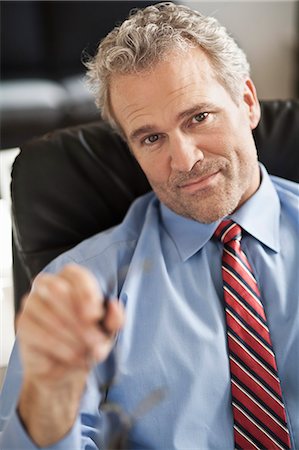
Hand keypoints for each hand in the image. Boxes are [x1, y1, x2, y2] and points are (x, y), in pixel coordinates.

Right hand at [17, 264, 123, 446]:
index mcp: (69, 284)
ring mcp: (32, 308)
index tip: (96, 313)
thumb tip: (115, 308)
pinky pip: (39, 336)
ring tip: (90, 355)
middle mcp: (47, 290)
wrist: (65, 369)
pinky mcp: (23, 328)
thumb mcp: (108, 332)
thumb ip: (113, 318)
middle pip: (62, 296)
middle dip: (83, 324)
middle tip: (99, 345)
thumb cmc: (87, 343)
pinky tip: (72, 359)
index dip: (86, 291)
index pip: (75, 274)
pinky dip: (59, 349)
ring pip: (50, 317)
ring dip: (73, 339)